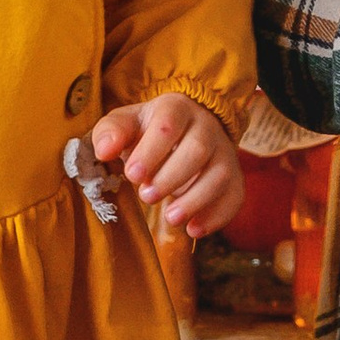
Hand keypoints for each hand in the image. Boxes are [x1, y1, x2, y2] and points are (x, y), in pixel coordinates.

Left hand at [93, 94, 242, 237]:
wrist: (187, 131)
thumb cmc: (149, 130)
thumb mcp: (126, 124)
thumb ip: (110, 133)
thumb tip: (104, 150)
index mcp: (176, 109)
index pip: (168, 124)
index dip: (151, 151)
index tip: (132, 175)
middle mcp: (206, 127)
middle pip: (198, 149)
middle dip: (171, 177)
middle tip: (146, 196)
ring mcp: (224, 152)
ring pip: (220, 174)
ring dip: (195, 200)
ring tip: (170, 218)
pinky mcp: (234, 176)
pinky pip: (235, 196)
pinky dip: (217, 216)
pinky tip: (193, 230)